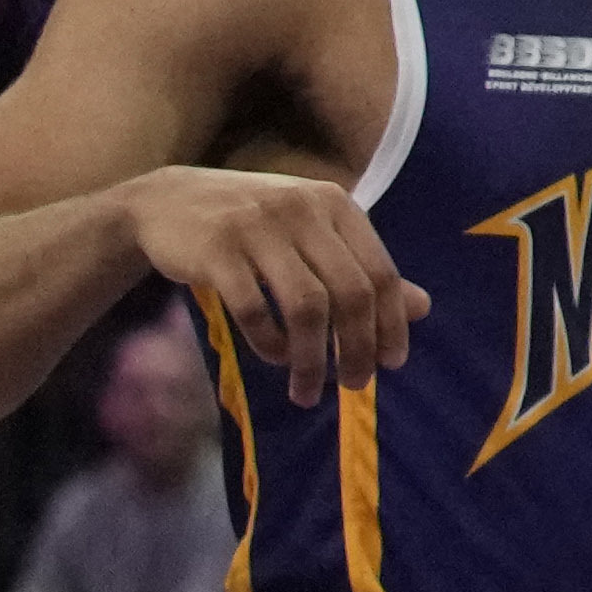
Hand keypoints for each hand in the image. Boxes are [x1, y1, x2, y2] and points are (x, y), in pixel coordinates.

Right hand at [128, 167, 423, 400]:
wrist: (168, 201)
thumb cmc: (255, 225)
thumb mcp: (314, 236)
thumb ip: (363, 268)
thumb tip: (423, 308)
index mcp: (337, 205)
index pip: (381, 273)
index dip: (391, 323)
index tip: (392, 364)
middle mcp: (304, 210)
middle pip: (350, 292)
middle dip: (357, 347)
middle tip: (355, 385)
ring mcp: (259, 228)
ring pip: (306, 306)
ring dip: (313, 358)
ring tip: (309, 390)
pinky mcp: (216, 250)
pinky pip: (254, 309)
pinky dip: (269, 342)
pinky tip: (274, 359)